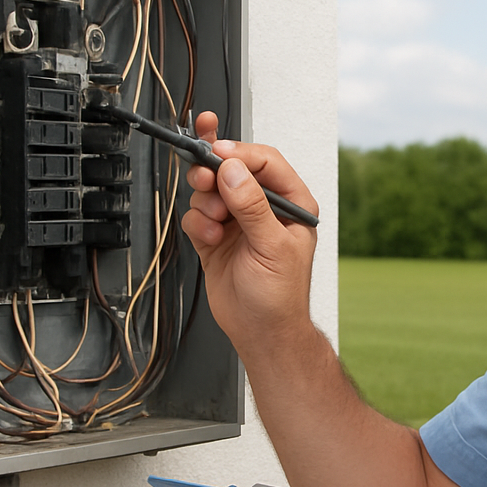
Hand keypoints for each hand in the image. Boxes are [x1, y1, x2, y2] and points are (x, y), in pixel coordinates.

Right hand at [178, 111, 319, 358]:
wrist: (261, 331)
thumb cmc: (281, 296)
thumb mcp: (272, 246)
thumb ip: (252, 206)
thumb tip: (234, 171)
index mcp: (290, 203)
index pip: (265, 162)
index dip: (240, 154)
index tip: (218, 154)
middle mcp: (263, 208)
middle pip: (231, 170)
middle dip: (214, 173)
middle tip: (204, 181)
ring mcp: (237, 221)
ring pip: (210, 190)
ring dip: (206, 204)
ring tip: (215, 224)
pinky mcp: (215, 235)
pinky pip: (197, 214)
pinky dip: (198, 224)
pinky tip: (210, 240)